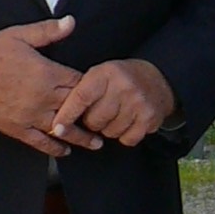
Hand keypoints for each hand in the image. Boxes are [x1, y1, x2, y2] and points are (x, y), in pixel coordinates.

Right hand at [0, 18, 97, 158]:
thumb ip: (47, 31)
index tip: (102, 89)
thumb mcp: (18, 35)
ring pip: (64, 129)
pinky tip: (65, 150)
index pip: (80, 81)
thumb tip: (71, 22)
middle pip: (77, 107)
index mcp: (46, 73)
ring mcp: (30, 116)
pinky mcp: (17, 129)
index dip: (92, 86)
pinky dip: (55, 148)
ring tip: (97, 143)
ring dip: (82, 136)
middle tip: (108, 118)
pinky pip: (41, 142)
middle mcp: (43, 98)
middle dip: (92, 113)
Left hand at [50, 57, 177, 149]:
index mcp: (106, 74)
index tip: (57, 128)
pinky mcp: (149, 118)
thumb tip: (60, 122)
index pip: (81, 97)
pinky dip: (125, 135)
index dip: (67, 115)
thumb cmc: (121, 79)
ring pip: (109, 133)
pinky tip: (129, 121)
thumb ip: (81, 92)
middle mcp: (123, 87)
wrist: (157, 78)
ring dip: (109, 129)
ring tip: (117, 114)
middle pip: (94, 121)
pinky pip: (127, 139)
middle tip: (101, 111)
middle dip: (93, 121)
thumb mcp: (101, 74)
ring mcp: (138, 103)